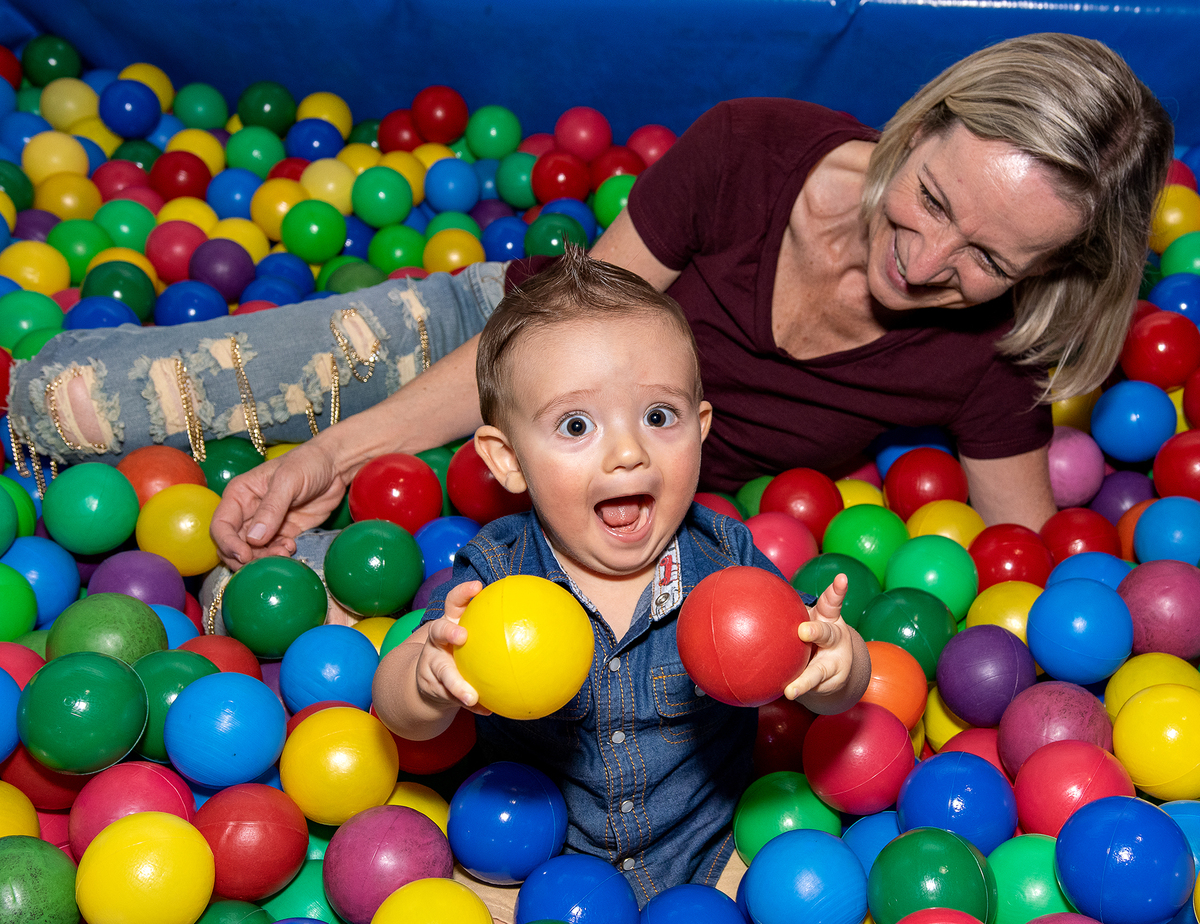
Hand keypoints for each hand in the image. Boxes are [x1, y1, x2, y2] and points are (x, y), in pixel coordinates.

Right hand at [209, 439, 347, 568]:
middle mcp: (247, 511)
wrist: (335, 466)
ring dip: (264, 558)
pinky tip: (291, 547)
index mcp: (239, 494)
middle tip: (268, 558)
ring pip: (253, 551)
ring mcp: (265, 524)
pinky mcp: (284, 532)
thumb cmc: (308, 463)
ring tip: (285, 551)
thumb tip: (254, 539)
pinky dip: (279, 555)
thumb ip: (271, 509)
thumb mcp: (288, 481)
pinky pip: (273, 551)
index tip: (244, 555)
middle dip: (246, 556)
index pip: (221, 525)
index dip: (228, 543)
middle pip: (233, 543)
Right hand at [415, 581, 491, 715]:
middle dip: (449, 630)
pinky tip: (486, 709)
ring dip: (456, 683)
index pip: (454, 602)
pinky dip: (471, 704)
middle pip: (437, 630)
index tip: (477, 586)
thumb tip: (547, 629)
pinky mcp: (431, 686)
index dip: (463, 592)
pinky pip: (452, 696)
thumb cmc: (465, 652)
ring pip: (441, 671)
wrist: (433, 679)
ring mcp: (432, 664)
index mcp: (452, 622)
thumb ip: (502, 631)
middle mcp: (438, 641)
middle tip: (462, 635)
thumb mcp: (477, 637)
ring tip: (470, 696)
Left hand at [785, 573, 868, 709]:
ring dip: (804, 680)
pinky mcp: (830, 683)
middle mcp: (836, 640)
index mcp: (829, 619)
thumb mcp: (808, 620)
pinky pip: (811, 687)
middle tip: (803, 631)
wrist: (837, 668)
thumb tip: (747, 597)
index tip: (841, 578)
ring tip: (791, 690)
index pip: (832, 602)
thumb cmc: (814, 635)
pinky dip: (797, 689)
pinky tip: (783, 694)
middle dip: (816, 631)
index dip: (837, 590)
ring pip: (819, 671)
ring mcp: (835, 664)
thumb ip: (787, 611)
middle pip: (827, 634)